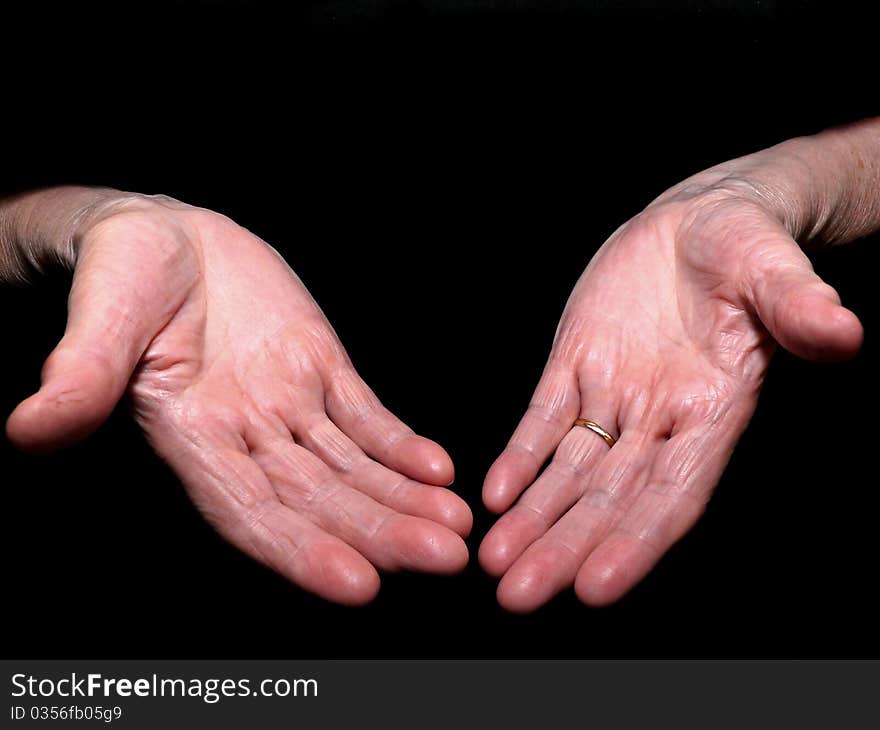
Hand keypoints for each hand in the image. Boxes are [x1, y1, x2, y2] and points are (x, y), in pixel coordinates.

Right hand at [6, 192, 470, 604]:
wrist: (168, 236)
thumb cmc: (124, 273)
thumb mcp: (101, 315)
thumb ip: (81, 374)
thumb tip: (31, 429)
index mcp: (192, 433)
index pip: (249, 509)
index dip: (301, 549)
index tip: (359, 584)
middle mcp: (247, 434)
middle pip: (319, 499)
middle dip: (381, 531)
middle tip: (445, 557)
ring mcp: (288, 404)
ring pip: (352, 465)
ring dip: (404, 498)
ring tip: (457, 526)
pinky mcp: (320, 369)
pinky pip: (367, 416)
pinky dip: (402, 444)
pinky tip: (440, 470)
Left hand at [479, 177, 862, 611]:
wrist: (696, 221)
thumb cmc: (745, 246)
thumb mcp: (773, 267)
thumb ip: (798, 305)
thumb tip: (842, 331)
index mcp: (714, 409)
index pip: (674, 492)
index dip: (636, 541)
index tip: (595, 587)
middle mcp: (660, 418)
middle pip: (610, 497)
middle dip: (565, 546)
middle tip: (519, 594)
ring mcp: (614, 394)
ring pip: (570, 469)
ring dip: (533, 515)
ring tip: (495, 559)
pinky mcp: (575, 363)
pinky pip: (544, 416)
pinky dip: (521, 454)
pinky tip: (494, 491)